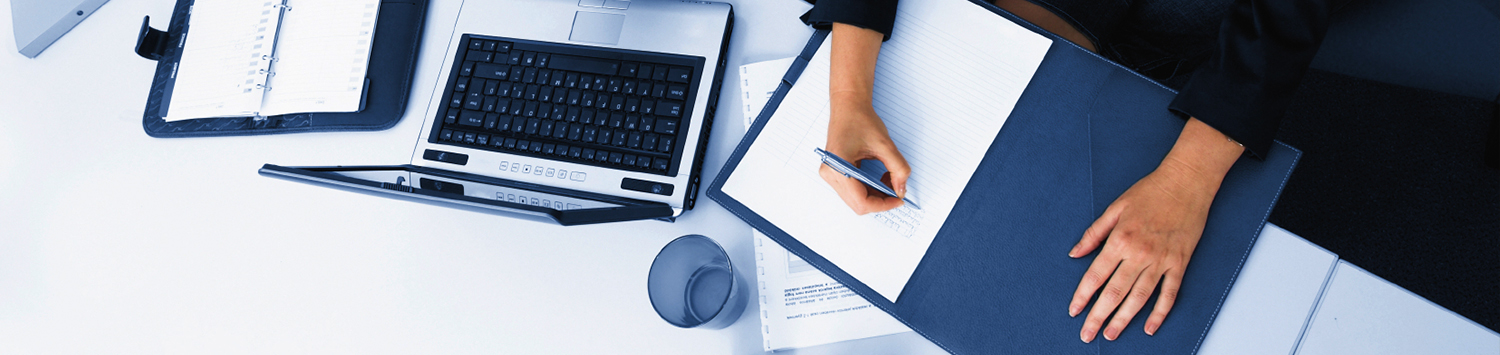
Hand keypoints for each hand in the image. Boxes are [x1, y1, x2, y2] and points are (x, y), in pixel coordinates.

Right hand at [819, 103, 910, 214]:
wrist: (848, 107)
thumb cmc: (861, 120)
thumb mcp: (885, 145)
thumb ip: (898, 169)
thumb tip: (901, 191)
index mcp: (838, 166)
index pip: (861, 201)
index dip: (883, 205)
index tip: (898, 199)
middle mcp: (830, 173)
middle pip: (858, 204)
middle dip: (880, 201)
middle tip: (897, 191)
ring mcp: (830, 174)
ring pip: (856, 200)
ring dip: (875, 196)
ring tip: (889, 181)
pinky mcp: (834, 173)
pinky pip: (853, 191)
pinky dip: (869, 189)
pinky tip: (879, 179)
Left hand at [1068, 118, 1243, 341]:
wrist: (1186, 181)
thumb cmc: (1149, 191)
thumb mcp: (1114, 208)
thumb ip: (1093, 234)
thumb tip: (1074, 253)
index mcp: (1119, 239)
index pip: (1095, 276)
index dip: (1082, 296)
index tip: (1074, 311)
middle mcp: (1139, 253)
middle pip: (1114, 293)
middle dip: (1098, 316)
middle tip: (1087, 335)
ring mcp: (1161, 260)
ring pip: (1139, 298)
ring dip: (1124, 319)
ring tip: (1111, 335)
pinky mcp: (1180, 262)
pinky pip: (1169, 293)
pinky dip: (1160, 313)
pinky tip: (1150, 327)